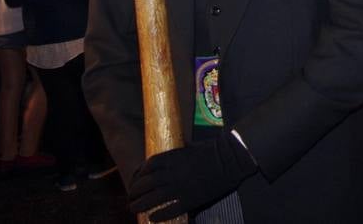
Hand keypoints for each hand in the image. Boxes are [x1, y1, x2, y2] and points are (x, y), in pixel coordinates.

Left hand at [128, 132, 256, 221]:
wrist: (231, 158)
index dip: (138, 174)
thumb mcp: (191, 146)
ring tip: (133, 208)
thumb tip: (170, 154)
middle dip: (134, 191)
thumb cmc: (213, 150)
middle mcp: (173, 172)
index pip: (147, 167)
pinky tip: (152, 217)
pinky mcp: (190, 200)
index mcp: (173, 158)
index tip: (134, 180)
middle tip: (130, 197)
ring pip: (152, 198)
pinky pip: (169, 210)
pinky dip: (158, 215)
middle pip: (145, 183)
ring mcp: (180, 187)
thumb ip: (178, 151)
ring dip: (140, 204)